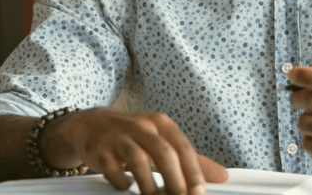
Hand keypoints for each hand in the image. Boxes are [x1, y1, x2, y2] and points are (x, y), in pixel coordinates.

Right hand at [40, 107, 227, 194]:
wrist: (90, 125)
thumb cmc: (133, 135)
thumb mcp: (163, 140)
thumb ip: (191, 159)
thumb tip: (221, 176)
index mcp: (161, 124)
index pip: (183, 147)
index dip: (194, 172)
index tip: (199, 193)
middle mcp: (142, 126)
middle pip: (164, 154)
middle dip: (176, 182)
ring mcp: (119, 137)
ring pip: (139, 161)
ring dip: (150, 186)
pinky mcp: (100, 150)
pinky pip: (114, 169)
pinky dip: (122, 182)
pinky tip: (127, 187)